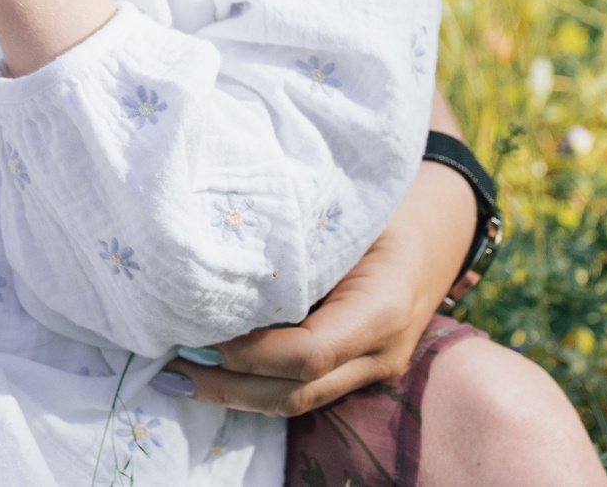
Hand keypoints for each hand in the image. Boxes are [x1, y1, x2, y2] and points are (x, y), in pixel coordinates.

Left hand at [159, 157, 476, 416]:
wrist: (441, 226)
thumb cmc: (386, 204)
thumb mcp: (348, 213)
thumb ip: (298, 240)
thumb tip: (217, 251)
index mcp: (384, 307)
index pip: (308, 353)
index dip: (250, 351)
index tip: (197, 332)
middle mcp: (383, 351)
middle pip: (297, 391)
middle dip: (227, 386)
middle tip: (165, 366)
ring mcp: (375, 368)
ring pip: (298, 401)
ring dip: (234, 394)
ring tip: (175, 376)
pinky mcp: (359, 371)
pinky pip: (305, 389)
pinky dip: (255, 384)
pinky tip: (211, 371)